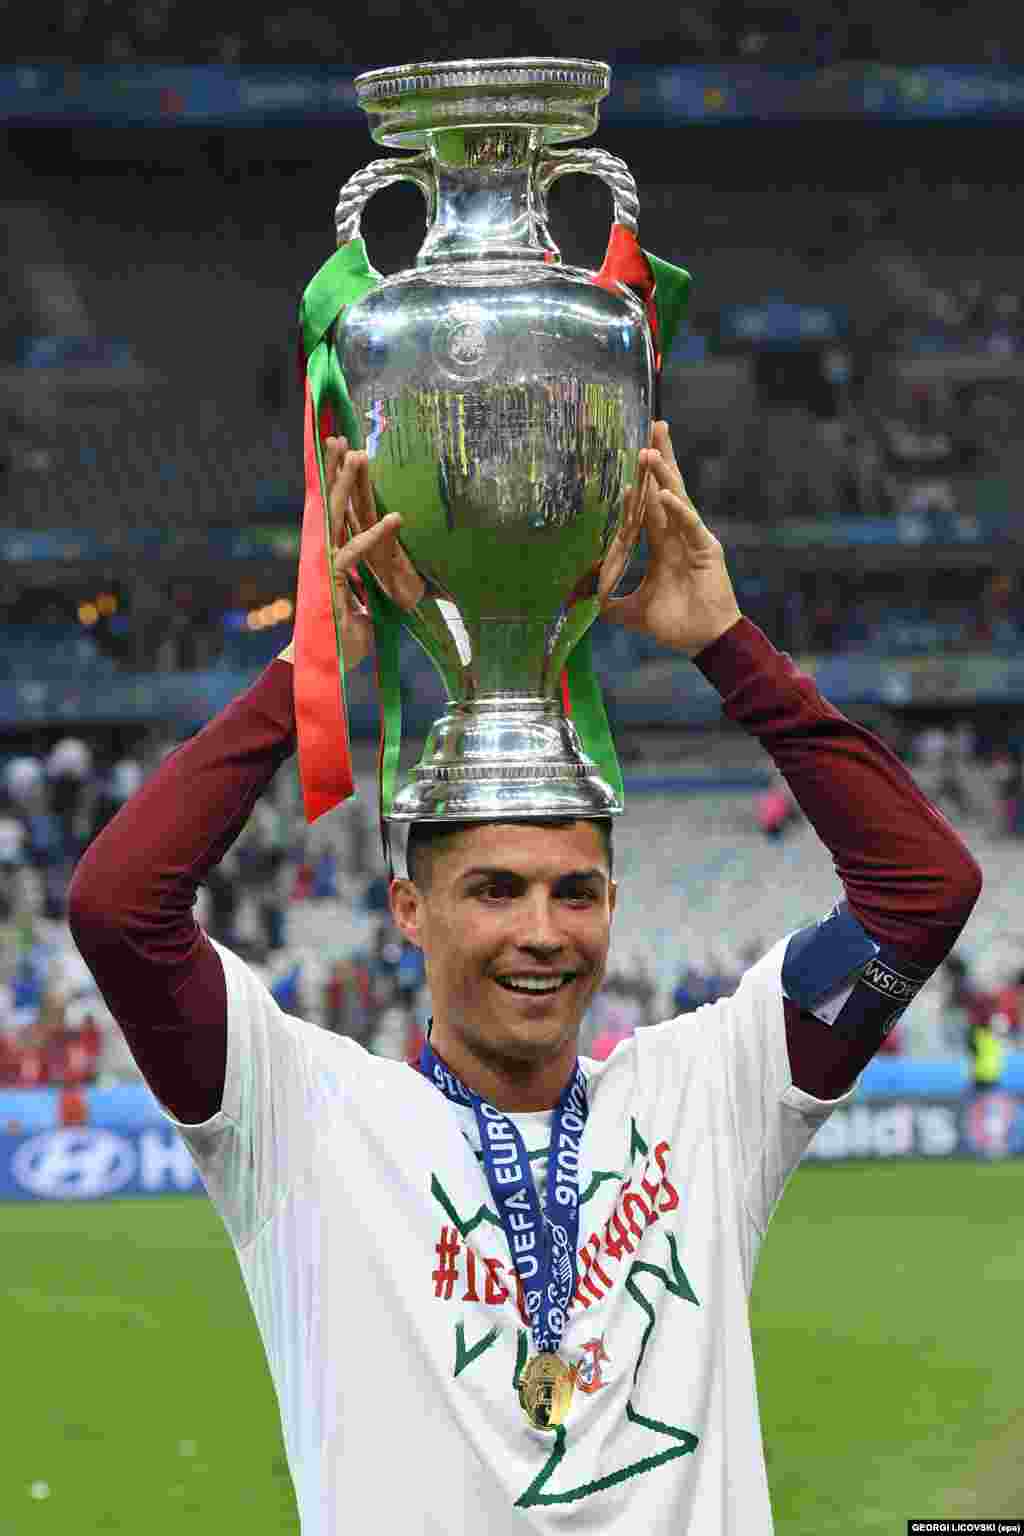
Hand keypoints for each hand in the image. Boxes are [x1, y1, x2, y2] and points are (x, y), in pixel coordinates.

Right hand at [279, 437, 423, 669]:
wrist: (323, 668)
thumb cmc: (342, 640)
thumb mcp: (364, 608)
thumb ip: (369, 592)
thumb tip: (381, 590)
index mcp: (333, 557)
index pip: (336, 513)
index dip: (337, 483)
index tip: (339, 453)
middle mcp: (326, 555)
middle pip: (331, 504)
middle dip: (334, 470)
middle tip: (338, 437)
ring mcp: (327, 566)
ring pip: (337, 517)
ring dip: (346, 485)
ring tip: (357, 455)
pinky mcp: (334, 583)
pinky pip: (356, 555)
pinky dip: (375, 536)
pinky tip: (394, 518)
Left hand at [600, 421, 741, 658]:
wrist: (703, 642)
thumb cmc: (675, 625)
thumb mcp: (632, 612)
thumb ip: (611, 603)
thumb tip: (585, 602)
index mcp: (664, 546)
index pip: (649, 506)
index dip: (640, 484)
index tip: (632, 458)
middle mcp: (679, 536)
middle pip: (667, 488)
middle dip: (659, 458)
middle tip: (653, 426)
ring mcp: (694, 540)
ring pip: (677, 500)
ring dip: (663, 476)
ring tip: (649, 452)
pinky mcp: (706, 551)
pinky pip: (690, 526)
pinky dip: (677, 510)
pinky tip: (663, 493)